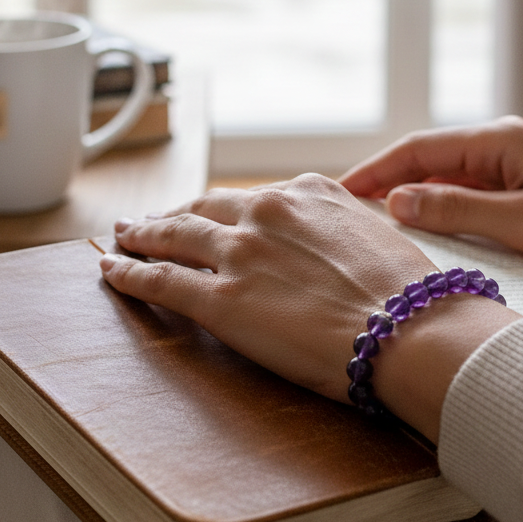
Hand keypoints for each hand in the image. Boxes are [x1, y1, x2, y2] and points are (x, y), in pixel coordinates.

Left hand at [99, 174, 517, 442]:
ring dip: (142, 234)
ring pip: (173, 236)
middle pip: (203, 208)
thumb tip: (337, 239)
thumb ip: (343, 226)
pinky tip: (112, 271)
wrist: (411, 328)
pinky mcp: (221, 301)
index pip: (251, 199)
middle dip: (173, 213)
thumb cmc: (409, 292)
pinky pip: (161, 279)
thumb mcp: (378, 234)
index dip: (222, 208)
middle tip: (151, 220)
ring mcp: (240, 254)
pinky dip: (130, 273)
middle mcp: (267, 212)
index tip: (209, 213)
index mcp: (308, 193)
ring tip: (124, 235)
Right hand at [341, 117, 522, 287]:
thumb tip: (396, 202)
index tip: (340, 192)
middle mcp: (505, 145)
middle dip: (389, 185)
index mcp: (501, 140)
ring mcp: (518, 167)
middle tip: (349, 214)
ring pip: (451, 181)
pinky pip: (475, 197)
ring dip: (417, 201)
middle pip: (430, 162)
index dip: (376, 171)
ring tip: (380, 228)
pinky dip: (448, 213)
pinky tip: (432, 236)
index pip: (420, 149)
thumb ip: (456, 211)